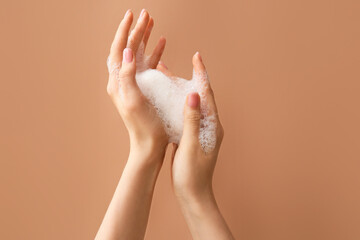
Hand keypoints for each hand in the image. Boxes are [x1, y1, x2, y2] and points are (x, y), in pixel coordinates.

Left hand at [106, 9, 167, 164]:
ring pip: (139, 54)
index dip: (124, 31)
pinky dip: (154, 52)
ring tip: (152, 23)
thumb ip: (127, 76)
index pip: (118, 49)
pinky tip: (161, 43)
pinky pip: (148, 65)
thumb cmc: (142, 126)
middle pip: (129, 48)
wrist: (149, 144)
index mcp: (117, 81)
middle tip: (146, 14)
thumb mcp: (133, 101)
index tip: (131, 15)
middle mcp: (123, 80)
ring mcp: (134, 83)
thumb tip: (128, 51)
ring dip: (145, 38)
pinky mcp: (145, 88)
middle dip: (136, 30)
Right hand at [157, 52, 223, 201]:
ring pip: (192, 104)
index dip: (201, 74)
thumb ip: (192, 120)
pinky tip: (167, 100)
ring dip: (182, 89)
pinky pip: (186, 115)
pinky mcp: (192, 137)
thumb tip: (194, 94)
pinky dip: (177, 104)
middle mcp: (209, 126)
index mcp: (212, 126)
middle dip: (190, 77)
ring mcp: (200, 131)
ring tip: (167, 77)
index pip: (208, 94)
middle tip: (176, 63)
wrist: (193, 194)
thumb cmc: (192, 174)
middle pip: (200, 96)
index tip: (197, 56)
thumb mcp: (191, 146)